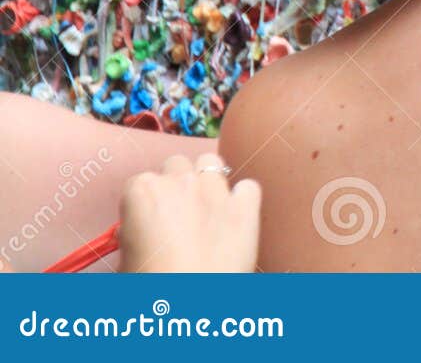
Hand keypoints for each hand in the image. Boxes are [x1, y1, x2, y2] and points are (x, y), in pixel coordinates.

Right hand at [118, 153, 260, 272]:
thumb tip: (135, 233)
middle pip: (177, 165)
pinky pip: (248, 187)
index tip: (147, 221)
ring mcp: (216, 190)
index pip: (139, 183)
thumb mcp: (124, 258)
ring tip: (205, 207)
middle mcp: (180, 182)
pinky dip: (243, 198)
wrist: (189, 304)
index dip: (144, 204)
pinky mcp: (245, 206)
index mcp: (142, 191)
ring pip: (211, 163)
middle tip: (176, 213)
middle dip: (176, 183)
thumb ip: (130, 235)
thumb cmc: (151, 285)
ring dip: (207, 179)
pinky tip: (236, 216)